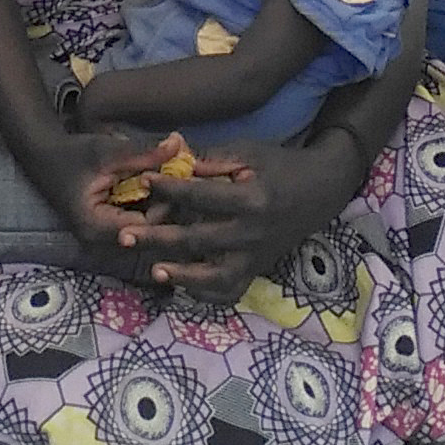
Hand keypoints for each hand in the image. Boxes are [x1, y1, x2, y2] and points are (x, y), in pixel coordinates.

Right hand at [19, 130, 191, 256]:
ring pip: (144, 223)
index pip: (146, 225)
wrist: (44, 155)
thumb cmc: (71, 155)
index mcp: (98, 228)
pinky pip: (136, 216)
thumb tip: (179, 145)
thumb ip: (143, 153)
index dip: (166, 202)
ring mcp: (105, 235)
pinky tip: (155, 178)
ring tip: (171, 173)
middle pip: (148, 228)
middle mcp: (102, 240)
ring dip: (158, 199)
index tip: (177, 177)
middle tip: (180, 174)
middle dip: (165, 200)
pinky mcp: (108, 225)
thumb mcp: (108, 152)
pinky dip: (147, 199)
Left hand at [121, 133, 359, 303]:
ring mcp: (256, 255)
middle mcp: (252, 232)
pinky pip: (231, 289)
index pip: (201, 196)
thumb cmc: (280, 165)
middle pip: (198, 239)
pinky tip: (181, 287)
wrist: (319, 192)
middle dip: (158, 238)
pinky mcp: (258, 268)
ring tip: (153, 270)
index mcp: (250, 198)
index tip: (143, 182)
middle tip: (125, 237)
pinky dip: (207, 293)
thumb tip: (177, 164)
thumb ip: (214, 161)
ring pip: (215, 275)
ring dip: (182, 275)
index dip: (170, 189)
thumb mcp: (249, 152)